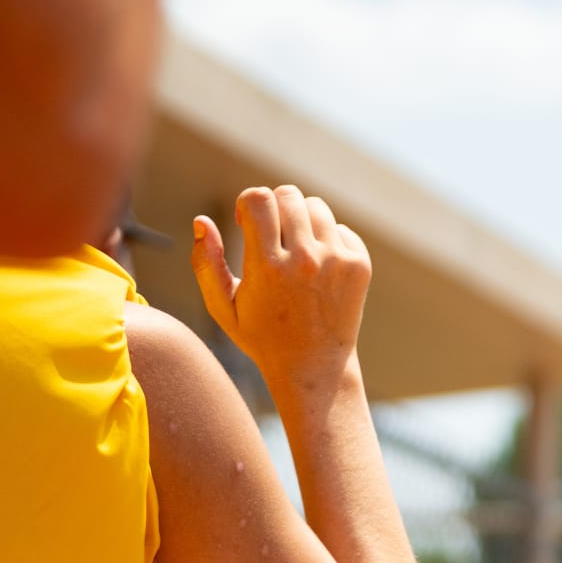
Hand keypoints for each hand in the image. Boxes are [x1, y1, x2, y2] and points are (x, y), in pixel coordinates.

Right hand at [190, 185, 370, 388]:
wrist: (314, 367)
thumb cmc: (261, 336)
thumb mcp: (222, 306)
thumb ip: (206, 262)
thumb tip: (201, 221)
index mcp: (267, 266)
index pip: (258, 199)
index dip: (247, 203)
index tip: (246, 224)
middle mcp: (305, 260)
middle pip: (288, 195)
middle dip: (273, 207)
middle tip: (270, 235)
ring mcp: (337, 262)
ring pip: (316, 207)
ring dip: (300, 219)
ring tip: (293, 248)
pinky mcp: (360, 266)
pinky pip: (340, 228)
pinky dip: (327, 238)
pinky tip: (316, 265)